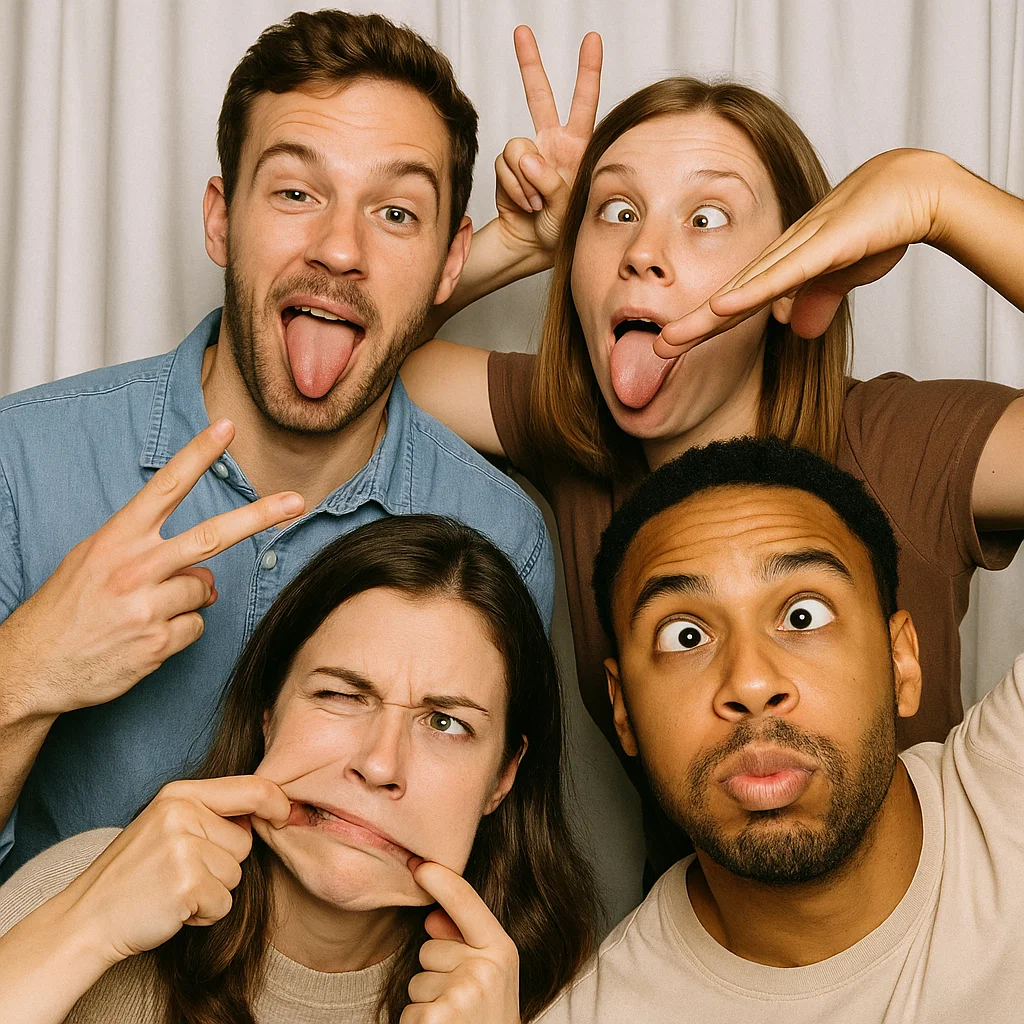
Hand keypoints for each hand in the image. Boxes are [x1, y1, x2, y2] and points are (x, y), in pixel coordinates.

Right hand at [1, 418, 303, 718]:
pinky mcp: (155, 644)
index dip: (198, 454)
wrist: (32, 666)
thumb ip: (152, 553)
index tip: (226, 428)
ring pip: (203, 591)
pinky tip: (144, 637)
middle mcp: (134, 568)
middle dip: (258, 516)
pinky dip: (179, 632)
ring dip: (186, 601)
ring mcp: (146, 608)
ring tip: (143, 612)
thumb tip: (206, 573)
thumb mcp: (96, 561)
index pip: (166, 486)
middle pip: (211, 536)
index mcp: (117, 538)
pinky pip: (195, 627)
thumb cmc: (68, 607)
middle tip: (296, 502)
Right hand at [62, 776, 290, 962]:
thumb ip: (210, 813)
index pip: (250, 787)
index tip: (284, 813)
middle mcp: (182, 814)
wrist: (87, 918)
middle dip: (223, 863)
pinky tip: (173, 909)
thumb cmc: (133, 874)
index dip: (275, 801)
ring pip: (237, 874)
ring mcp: (184, 848)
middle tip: (181, 872)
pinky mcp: (187, 884)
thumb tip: (266, 808)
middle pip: (245, 841)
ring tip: (174, 889)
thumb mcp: (167, 824)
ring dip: (213, 890)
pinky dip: (204, 914)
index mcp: (179, 794)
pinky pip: (224, 903)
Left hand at [402, 860, 519, 1022]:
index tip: (420, 863)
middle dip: (436, 973)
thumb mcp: (491, 977)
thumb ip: (467, 944)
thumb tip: (431, 915)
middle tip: (461, 1003)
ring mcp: (464, 993)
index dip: (442, 879)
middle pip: (431, 948)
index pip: (467, 902)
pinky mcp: (439, 1018)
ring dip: (426, 1002)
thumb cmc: (489, 1019)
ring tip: (455, 1021)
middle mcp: (487, 967)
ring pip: (417, 980)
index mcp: (502, 950)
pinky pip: (409, 1008)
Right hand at [494, 26, 602, 253]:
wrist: (533, 245)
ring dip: (526, 180)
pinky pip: (505, 166)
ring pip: (517, 145)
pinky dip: (514, 188)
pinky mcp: (507, 167)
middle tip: (522, 31)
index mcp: (577, 146)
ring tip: (538, 203)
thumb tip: (526, 156)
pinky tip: (526, 204)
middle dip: (530, 62)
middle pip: (539, 95)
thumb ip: (551, 180)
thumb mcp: (568, 206)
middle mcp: (551, 143)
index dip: (588, 70)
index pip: (585, 102)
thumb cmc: (561, 228)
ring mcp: (528, 154)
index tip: (592, 39)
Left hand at [654, 148, 949, 355]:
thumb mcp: (841, 277)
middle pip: (728, 300)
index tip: (672, 350)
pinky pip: (781, 275)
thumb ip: (817, 300)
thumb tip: (798, 330)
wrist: (917, 188)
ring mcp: (799, 249)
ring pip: (744, 290)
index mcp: (783, 268)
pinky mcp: (823, 246)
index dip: (702, 328)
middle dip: (690, 327)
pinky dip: (751, 294)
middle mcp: (781, 257)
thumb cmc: (878, 226)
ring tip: (669, 340)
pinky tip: (721, 308)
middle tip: (654, 352)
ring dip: (705, 317)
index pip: (734, 305)